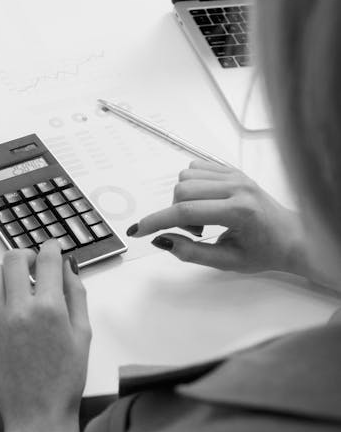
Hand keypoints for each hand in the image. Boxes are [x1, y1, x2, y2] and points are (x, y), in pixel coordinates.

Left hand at [0, 240, 89, 431]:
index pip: (47, 259)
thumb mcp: (82, 334)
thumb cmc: (65, 378)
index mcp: (50, 309)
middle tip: (33, 265)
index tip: (52, 249)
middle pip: (13, 259)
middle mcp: (20, 310)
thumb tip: (67, 268)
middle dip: (26, 255)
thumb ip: (76, 295)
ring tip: (16, 283)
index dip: (51, 248)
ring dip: (4, 272)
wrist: (38, 412)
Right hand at [127, 160, 307, 274]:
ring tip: (203, 218)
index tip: (138, 230)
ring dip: (184, 200)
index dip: (156, 221)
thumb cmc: (264, 252)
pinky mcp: (233, 170)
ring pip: (186, 178)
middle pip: (182, 191)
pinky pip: (196, 169)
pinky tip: (205, 203)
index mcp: (239, 211)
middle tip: (195, 232)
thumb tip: (160, 240)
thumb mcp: (226, 262)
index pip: (185, 211)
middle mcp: (238, 187)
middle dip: (176, 214)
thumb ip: (190, 252)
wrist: (293, 237)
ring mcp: (236, 175)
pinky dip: (191, 186)